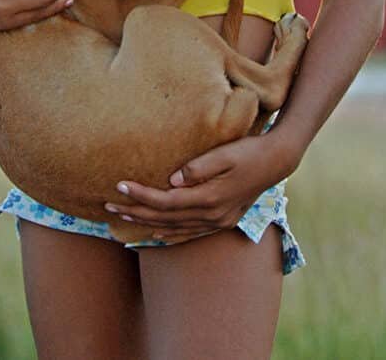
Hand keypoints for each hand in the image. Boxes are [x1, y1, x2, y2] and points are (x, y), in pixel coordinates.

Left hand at [104, 133, 291, 240]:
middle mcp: (211, 215)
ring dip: (147, 225)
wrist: (277, 160)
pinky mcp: (222, 220)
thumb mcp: (225, 153)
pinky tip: (156, 235)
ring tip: (123, 220)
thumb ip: (199, 166)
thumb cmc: (249, 150)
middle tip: (108, 207)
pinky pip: (189, 233)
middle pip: (165, 219)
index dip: (140, 196)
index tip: (118, 186)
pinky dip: (170, 235)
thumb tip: (173, 179)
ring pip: (174, 229)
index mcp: (209, 198)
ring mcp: (217, 221)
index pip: (165, 201)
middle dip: (135, 213)